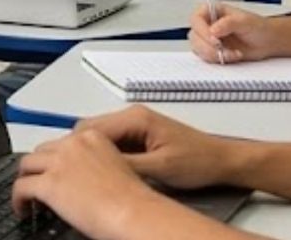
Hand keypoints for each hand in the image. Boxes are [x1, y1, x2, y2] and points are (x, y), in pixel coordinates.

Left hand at [11, 129, 158, 237]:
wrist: (135, 213)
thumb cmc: (135, 200)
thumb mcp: (115, 169)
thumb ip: (95, 166)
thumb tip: (81, 180)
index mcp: (93, 138)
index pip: (62, 143)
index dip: (55, 159)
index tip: (53, 170)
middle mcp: (73, 145)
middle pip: (42, 151)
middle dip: (39, 167)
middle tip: (38, 182)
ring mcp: (59, 163)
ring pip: (27, 165)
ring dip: (26, 179)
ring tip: (27, 196)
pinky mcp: (49, 183)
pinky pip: (21, 187)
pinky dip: (18, 199)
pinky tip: (22, 209)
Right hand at [74, 106, 234, 190]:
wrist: (222, 161)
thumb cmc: (198, 161)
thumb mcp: (159, 168)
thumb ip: (126, 165)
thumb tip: (96, 167)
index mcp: (135, 118)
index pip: (89, 128)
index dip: (76, 147)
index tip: (68, 166)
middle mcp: (131, 116)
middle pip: (89, 130)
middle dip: (81, 150)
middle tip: (77, 174)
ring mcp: (135, 125)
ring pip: (99, 137)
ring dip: (93, 154)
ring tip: (92, 175)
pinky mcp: (139, 135)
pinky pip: (112, 143)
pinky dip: (106, 156)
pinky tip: (109, 172)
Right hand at [188, 4, 286, 63]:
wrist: (267, 42)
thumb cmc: (258, 28)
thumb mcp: (245, 21)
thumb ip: (228, 23)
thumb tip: (213, 30)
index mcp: (212, 11)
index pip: (196, 19)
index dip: (202, 31)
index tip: (215, 40)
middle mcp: (207, 24)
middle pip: (194, 36)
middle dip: (209, 46)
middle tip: (223, 49)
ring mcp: (208, 39)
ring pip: (198, 49)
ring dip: (214, 54)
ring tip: (231, 53)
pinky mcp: (212, 51)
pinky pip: (206, 58)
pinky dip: (218, 60)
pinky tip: (232, 56)